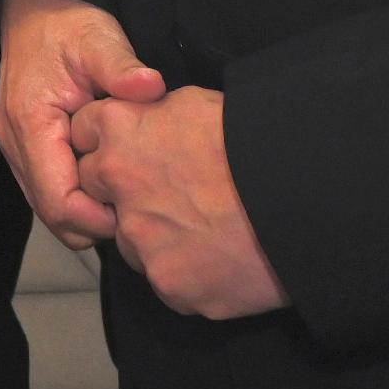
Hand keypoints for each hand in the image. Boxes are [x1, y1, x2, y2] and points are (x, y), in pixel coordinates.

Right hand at [0, 0, 163, 248]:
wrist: (35, 10)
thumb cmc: (66, 25)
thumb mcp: (98, 39)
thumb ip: (122, 67)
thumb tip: (151, 87)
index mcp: (30, 123)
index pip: (58, 201)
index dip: (98, 217)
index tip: (138, 207)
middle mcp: (16, 143)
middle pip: (52, 215)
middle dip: (95, 224)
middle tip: (139, 206)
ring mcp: (17, 148)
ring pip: (49, 208)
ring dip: (87, 211)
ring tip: (127, 193)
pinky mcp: (26, 148)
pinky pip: (50, 190)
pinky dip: (78, 196)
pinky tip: (109, 178)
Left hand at [72, 88, 285, 318]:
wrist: (305, 202)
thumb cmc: (256, 143)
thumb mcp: (198, 104)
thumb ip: (155, 115)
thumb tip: (145, 124)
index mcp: (121, 130)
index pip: (83, 133)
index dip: (105, 142)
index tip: (125, 150)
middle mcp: (118, 184)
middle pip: (96, 191)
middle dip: (121, 192)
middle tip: (168, 194)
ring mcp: (142, 240)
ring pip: (132, 242)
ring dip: (155, 236)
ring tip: (206, 227)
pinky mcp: (169, 284)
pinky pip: (167, 280)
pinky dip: (188, 272)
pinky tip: (222, 256)